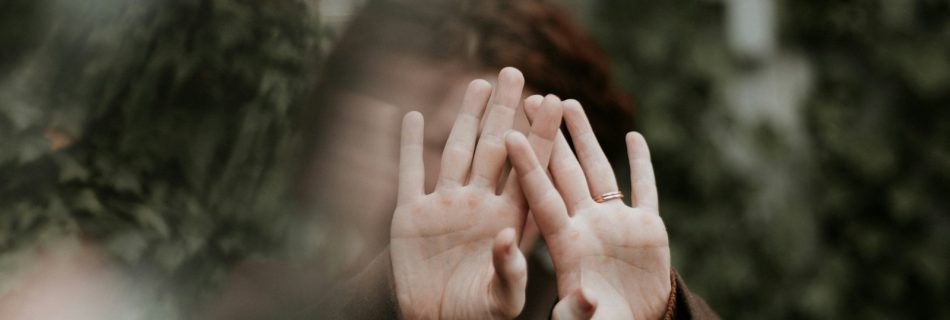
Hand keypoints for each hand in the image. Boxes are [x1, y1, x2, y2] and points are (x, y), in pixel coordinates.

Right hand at [390, 68, 563, 318]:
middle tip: (516, 73)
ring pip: (458, 152)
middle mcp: (480, 206)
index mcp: (509, 221)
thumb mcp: (501, 301)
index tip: (556, 101)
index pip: (530, 170)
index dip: (541, 135)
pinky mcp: (411, 216)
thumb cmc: (477, 317)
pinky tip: (414, 116)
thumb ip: (511, 272)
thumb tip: (509, 238)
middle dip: (506, 112)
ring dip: (467, 118)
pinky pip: (410, 173)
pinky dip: (410, 146)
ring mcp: (445, 207)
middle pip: (496, 150)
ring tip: (479, 83)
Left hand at [508, 97, 671, 318]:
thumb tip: (580, 295)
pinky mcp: (647, 229)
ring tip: (569, 102)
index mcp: (565, 243)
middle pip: (563, 171)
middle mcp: (586, 225)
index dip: (528, 166)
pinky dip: (642, 164)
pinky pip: (645, 190)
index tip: (511, 134)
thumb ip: (577, 309)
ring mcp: (615, 223)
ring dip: (585, 137)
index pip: (541, 196)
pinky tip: (634, 137)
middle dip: (550, 134)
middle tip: (531, 97)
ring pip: (598, 170)